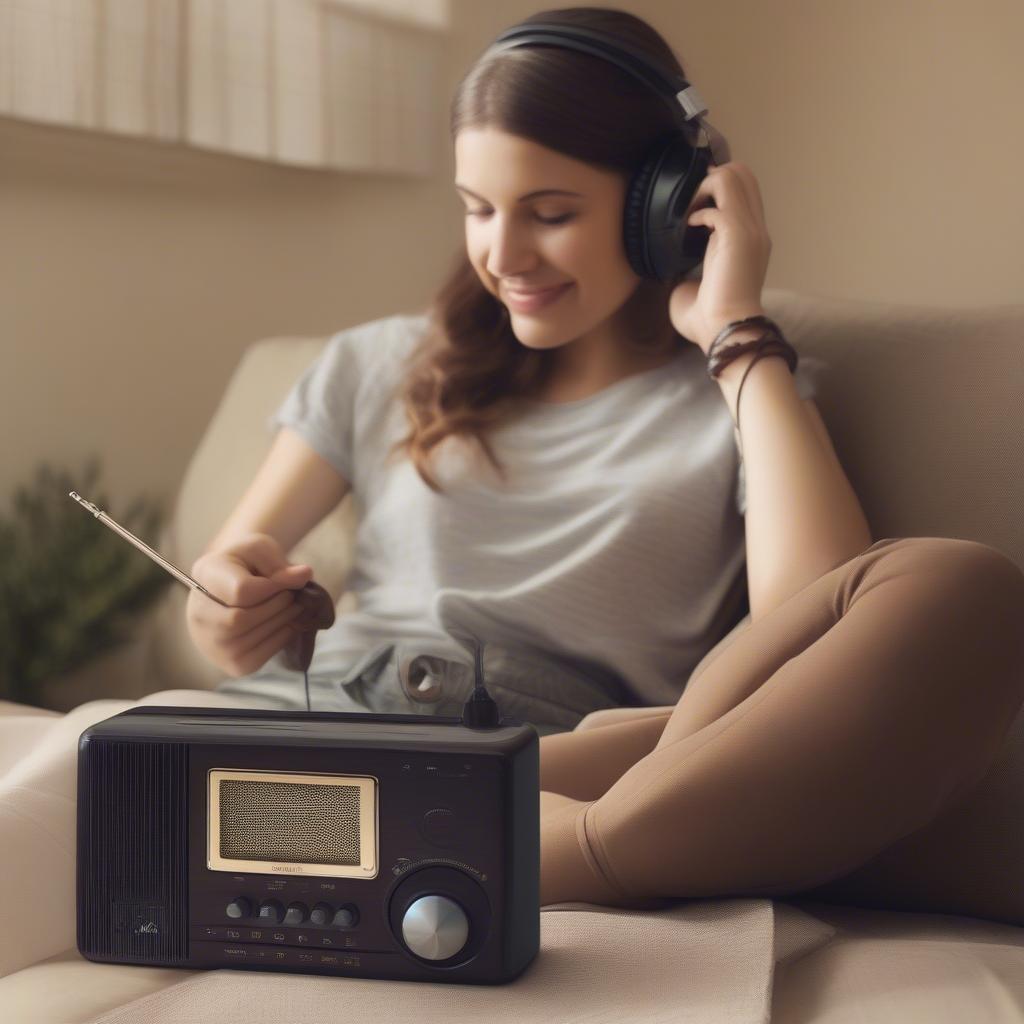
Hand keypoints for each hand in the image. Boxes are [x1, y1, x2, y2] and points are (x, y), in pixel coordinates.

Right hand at [186, 533, 326, 676]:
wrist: (234, 584)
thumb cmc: (249, 562)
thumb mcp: (261, 550)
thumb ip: (280, 565)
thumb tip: (305, 575)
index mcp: (205, 575)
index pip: (240, 592)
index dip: (273, 587)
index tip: (290, 579)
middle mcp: (198, 613)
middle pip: (239, 620)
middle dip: (277, 607)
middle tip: (294, 596)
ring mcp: (211, 642)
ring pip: (247, 639)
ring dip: (281, 622)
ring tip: (294, 608)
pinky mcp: (231, 662)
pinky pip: (257, 657)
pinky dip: (279, 639)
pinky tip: (286, 624)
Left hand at [668, 161, 772, 354]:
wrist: (724, 332)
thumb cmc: (708, 318)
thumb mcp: (699, 282)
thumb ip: (690, 263)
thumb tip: (670, 258)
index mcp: (750, 238)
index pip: (744, 189)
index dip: (715, 188)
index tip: (692, 208)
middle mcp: (755, 229)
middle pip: (742, 173)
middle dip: (709, 180)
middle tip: (689, 206)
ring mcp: (749, 230)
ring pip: (733, 176)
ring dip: (702, 189)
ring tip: (687, 214)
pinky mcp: (737, 236)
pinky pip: (717, 203)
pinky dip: (696, 212)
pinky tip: (686, 230)